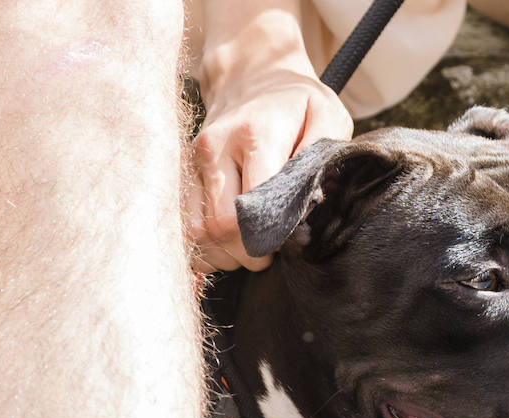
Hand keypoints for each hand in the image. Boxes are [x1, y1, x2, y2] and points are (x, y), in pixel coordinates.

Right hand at [188, 70, 352, 272]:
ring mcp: (193, 162)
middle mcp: (215, 148)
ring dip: (228, 252)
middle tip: (274, 248)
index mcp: (253, 135)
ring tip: (253, 243)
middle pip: (222, 226)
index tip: (289, 238)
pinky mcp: (182, 174)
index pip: (253, 207)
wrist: (250, 75)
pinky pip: (186, 228)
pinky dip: (209, 245)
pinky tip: (231, 241)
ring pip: (199, 233)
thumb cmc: (296, 102)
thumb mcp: (327, 115)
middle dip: (251, 250)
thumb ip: (323, 157)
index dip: (272, 235)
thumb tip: (311, 202)